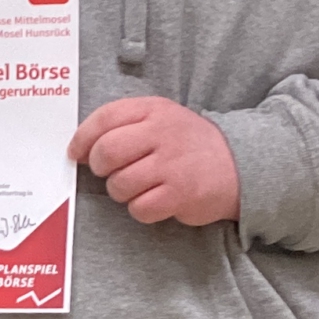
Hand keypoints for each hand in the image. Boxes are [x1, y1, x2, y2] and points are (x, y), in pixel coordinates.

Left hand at [69, 97, 240, 226]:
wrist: (241, 164)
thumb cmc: (187, 144)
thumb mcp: (160, 118)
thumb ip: (123, 124)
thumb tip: (81, 148)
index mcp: (154, 110)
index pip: (104, 118)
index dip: (82, 139)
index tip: (77, 154)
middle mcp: (163, 134)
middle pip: (107, 152)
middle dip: (101, 168)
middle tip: (111, 172)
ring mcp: (172, 165)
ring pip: (119, 184)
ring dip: (122, 191)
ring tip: (140, 186)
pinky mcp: (180, 194)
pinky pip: (139, 208)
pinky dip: (141, 208)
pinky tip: (156, 199)